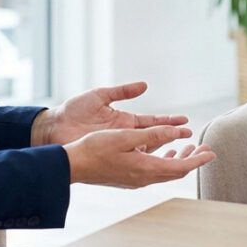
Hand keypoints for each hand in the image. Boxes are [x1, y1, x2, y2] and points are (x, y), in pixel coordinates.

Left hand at [31, 81, 187, 146]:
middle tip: (192, 138)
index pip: (152, 122)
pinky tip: (160, 161)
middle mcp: (124, 135)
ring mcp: (118, 147)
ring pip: (148, 150)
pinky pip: (134, 158)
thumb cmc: (74, 111)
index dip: (169, 122)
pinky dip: (147, 159)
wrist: (54, 128)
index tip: (185, 121)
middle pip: (155, 137)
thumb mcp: (100, 95)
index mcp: (124, 120)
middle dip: (173, 137)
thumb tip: (145, 85)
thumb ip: (122, 91)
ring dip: (165, 150)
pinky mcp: (110, 156)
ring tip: (182, 151)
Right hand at [64, 125, 216, 187]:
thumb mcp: (127, 136)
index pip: (181, 167)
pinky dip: (166, 160)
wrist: (73, 165)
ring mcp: (136, 179)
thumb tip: (178, 133)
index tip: (212, 152)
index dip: (199, 160)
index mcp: (146, 168)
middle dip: (193, 159)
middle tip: (205, 149)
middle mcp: (144, 178)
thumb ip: (154, 135)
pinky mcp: (129, 177)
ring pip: (166, 171)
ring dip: (180, 159)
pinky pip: (155, 170)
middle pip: (177, 171)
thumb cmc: (96, 148)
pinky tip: (164, 151)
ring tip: (189, 147)